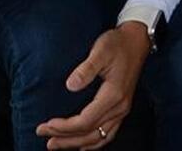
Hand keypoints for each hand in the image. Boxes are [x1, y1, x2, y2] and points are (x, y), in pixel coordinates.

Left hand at [36, 23, 149, 148]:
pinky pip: (107, 134)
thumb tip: (69, 86)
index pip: (85, 121)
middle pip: (90, 134)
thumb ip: (85, 69)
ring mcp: (122, 110)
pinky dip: (93, 143)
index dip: (65, 127)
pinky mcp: (121, 108)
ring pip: (99, 138)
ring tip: (57, 144)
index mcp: (113, 96)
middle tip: (45, 139)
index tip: (47, 124)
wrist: (136, 40)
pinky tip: (82, 145)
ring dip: (77, 144)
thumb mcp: (100, 51)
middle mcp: (119, 108)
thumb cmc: (117, 44)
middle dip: (66, 139)